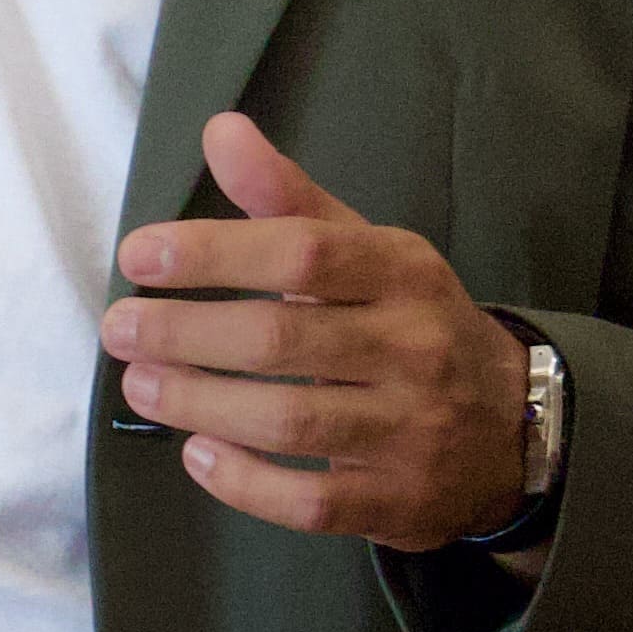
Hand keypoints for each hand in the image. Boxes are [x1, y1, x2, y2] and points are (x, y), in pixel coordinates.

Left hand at [95, 110, 533, 546]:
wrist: (512, 428)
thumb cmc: (410, 324)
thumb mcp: (367, 250)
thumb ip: (289, 198)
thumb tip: (220, 130)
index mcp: (402, 271)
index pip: (302, 252)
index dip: (212, 253)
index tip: (139, 256)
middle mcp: (414, 347)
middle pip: (280, 339)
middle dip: (184, 334)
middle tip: (120, 329)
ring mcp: (411, 430)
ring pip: (289, 422)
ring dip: (198, 404)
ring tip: (141, 386)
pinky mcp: (400, 501)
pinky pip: (310, 501)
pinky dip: (244, 482)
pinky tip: (198, 455)